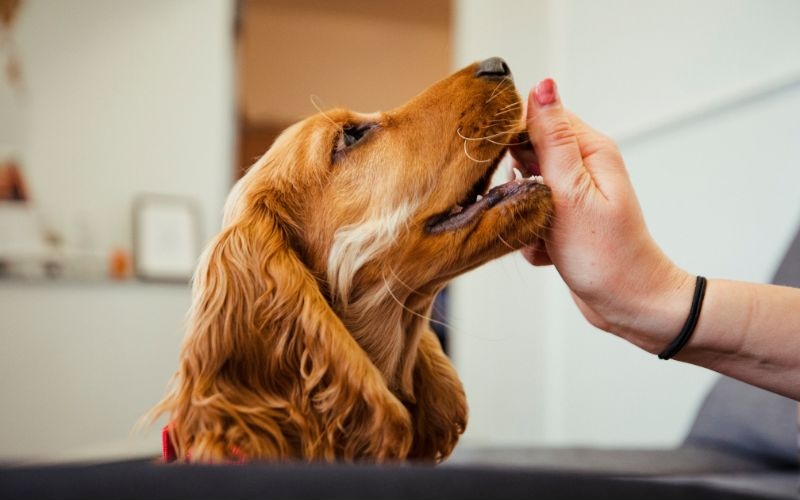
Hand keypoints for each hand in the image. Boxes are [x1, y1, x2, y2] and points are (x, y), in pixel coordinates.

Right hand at [511, 79, 692, 351]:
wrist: (629, 306)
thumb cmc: (606, 254)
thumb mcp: (571, 193)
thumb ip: (552, 140)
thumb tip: (543, 85)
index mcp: (589, 150)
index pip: (537, 117)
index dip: (512, 139)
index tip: (508, 169)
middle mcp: (582, 168)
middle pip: (525, 156)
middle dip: (514, 184)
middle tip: (529, 209)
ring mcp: (573, 196)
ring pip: (522, 191)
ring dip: (521, 215)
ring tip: (541, 234)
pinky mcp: (564, 221)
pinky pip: (530, 218)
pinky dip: (531, 237)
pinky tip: (548, 252)